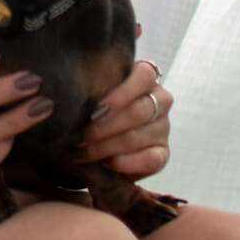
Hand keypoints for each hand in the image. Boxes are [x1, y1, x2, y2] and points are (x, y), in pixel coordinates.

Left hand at [80, 59, 170, 179]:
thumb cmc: (96, 106)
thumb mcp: (96, 90)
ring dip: (107, 147)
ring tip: (84, 152)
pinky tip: (106, 163)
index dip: (121, 94)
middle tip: (82, 136)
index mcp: (147, 77)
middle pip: (138, 111)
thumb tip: (76, 95)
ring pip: (138, 137)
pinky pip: (150, 160)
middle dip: (106, 126)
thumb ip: (94, 87)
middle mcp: (161, 100)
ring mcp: (164, 127)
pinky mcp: (163, 154)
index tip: (96, 110)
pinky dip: (125, 163)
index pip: (144, 76)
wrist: (101, 137)